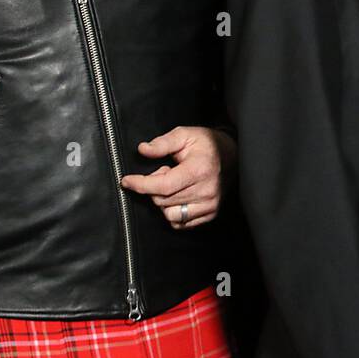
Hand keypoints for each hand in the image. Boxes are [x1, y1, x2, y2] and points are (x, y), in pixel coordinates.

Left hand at [120, 126, 235, 228]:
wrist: (232, 155)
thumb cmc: (206, 144)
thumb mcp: (184, 135)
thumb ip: (162, 143)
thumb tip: (143, 149)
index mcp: (199, 170)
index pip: (163, 186)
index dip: (141, 184)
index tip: (127, 181)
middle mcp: (206, 190)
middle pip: (163, 200)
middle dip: (154, 188)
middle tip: (163, 172)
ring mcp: (210, 204)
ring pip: (170, 214)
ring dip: (163, 202)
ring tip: (172, 186)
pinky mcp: (210, 213)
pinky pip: (181, 222)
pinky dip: (172, 212)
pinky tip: (177, 197)